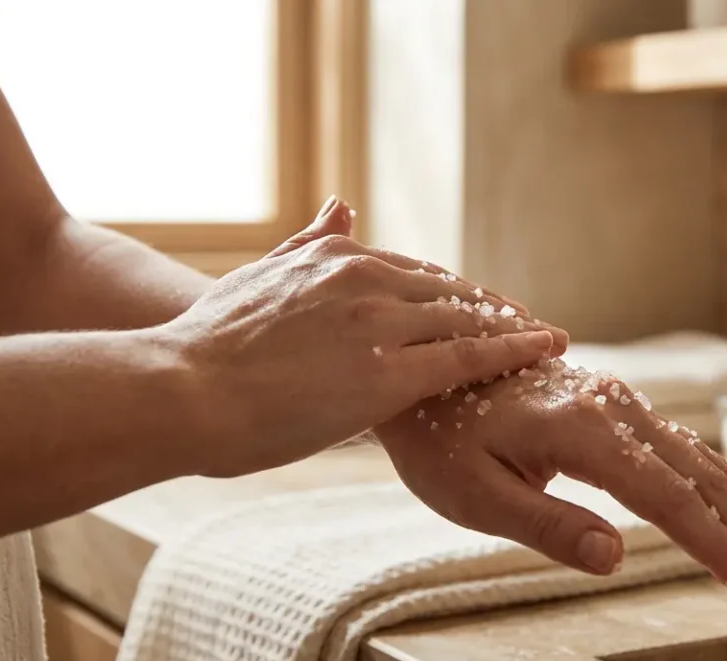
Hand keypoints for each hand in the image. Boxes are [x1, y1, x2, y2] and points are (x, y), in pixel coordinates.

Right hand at [162, 197, 567, 477]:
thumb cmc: (204, 348)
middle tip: (532, 324)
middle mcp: (363, 277)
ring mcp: (379, 323)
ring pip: (466, 319)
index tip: (485, 304)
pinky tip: (544, 351)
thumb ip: (307, 243)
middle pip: (451, 291)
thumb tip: (343, 203)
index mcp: (333, 255)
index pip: (415, 271)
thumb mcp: (258, 277)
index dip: (455, 292)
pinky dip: (514, 351)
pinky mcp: (389, 373)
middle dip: (495, 308)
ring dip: (514, 328)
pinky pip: (469, 357)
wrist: (178, 391)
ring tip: (549, 340)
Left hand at [376, 359, 726, 608]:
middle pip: (709, 480)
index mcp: (585, 432)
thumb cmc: (439, 436)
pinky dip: (725, 491)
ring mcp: (622, 405)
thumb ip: (547, 524)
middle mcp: (616, 411)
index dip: (724, 550)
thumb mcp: (473, 492)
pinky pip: (685, 451)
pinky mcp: (618, 409)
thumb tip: (617, 559)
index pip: (673, 501)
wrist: (429, 363)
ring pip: (707, 463)